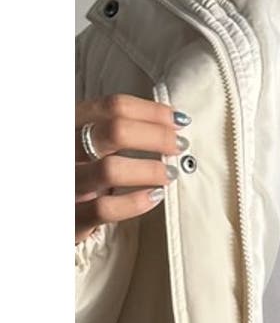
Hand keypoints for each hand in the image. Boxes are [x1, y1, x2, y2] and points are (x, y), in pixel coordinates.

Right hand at [75, 94, 190, 243]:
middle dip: (157, 136)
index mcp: (70, 125)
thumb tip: (172, 123)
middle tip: (180, 146)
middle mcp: (64, 150)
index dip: (153, 111)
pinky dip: (136, 202)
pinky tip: (155, 196)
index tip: (180, 120)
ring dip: (150, 170)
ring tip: (170, 173)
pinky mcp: (71, 216)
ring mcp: (66, 183)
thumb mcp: (92, 142)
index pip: (113, 106)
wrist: (56, 215)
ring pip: (110, 170)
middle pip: (115, 131)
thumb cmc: (83, 172)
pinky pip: (105, 208)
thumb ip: (121, 130)